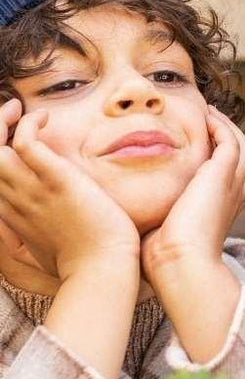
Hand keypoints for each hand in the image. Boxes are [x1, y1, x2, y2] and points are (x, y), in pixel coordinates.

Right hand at [0, 98, 139, 279]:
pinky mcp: (54, 181)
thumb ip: (38, 226)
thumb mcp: (48, 243)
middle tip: (8, 113)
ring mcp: (31, 191)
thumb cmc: (83, 259)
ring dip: (2, 122)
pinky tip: (45, 117)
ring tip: (20, 109)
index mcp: (9, 216)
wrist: (100, 268)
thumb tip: (47, 219)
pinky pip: (26, 143)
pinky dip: (29, 124)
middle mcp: (12, 202)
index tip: (5, 140)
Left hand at [140, 107, 244, 283]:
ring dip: (227, 128)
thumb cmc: (164, 260)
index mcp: (223, 211)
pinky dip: (221, 127)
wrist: (179, 263)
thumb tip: (127, 223)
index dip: (230, 165)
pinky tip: (204, 118)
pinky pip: (230, 141)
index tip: (207, 151)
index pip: (242, 182)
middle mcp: (232, 196)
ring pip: (243, 147)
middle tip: (211, 124)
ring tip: (208, 113)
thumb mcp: (163, 236)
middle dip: (233, 142)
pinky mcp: (222, 173)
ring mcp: (231, 184)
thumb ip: (156, 222)